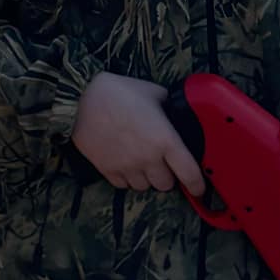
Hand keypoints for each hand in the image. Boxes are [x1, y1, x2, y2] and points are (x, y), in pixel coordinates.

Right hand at [72, 74, 205, 194]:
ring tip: (142, 162)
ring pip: (144, 187)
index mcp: (165, 140)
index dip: (197, 185)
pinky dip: (127, 178)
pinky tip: (125, 163)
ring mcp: (127, 167)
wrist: (80, 100)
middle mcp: (148, 159)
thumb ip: (168, 106)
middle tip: (163, 163)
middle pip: (166, 185)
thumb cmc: (118, 92)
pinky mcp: (107, 170)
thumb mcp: (153, 92)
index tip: (199, 188)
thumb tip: (175, 111)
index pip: (189, 173)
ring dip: (147, 178)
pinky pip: (123, 185)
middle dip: (167, 175)